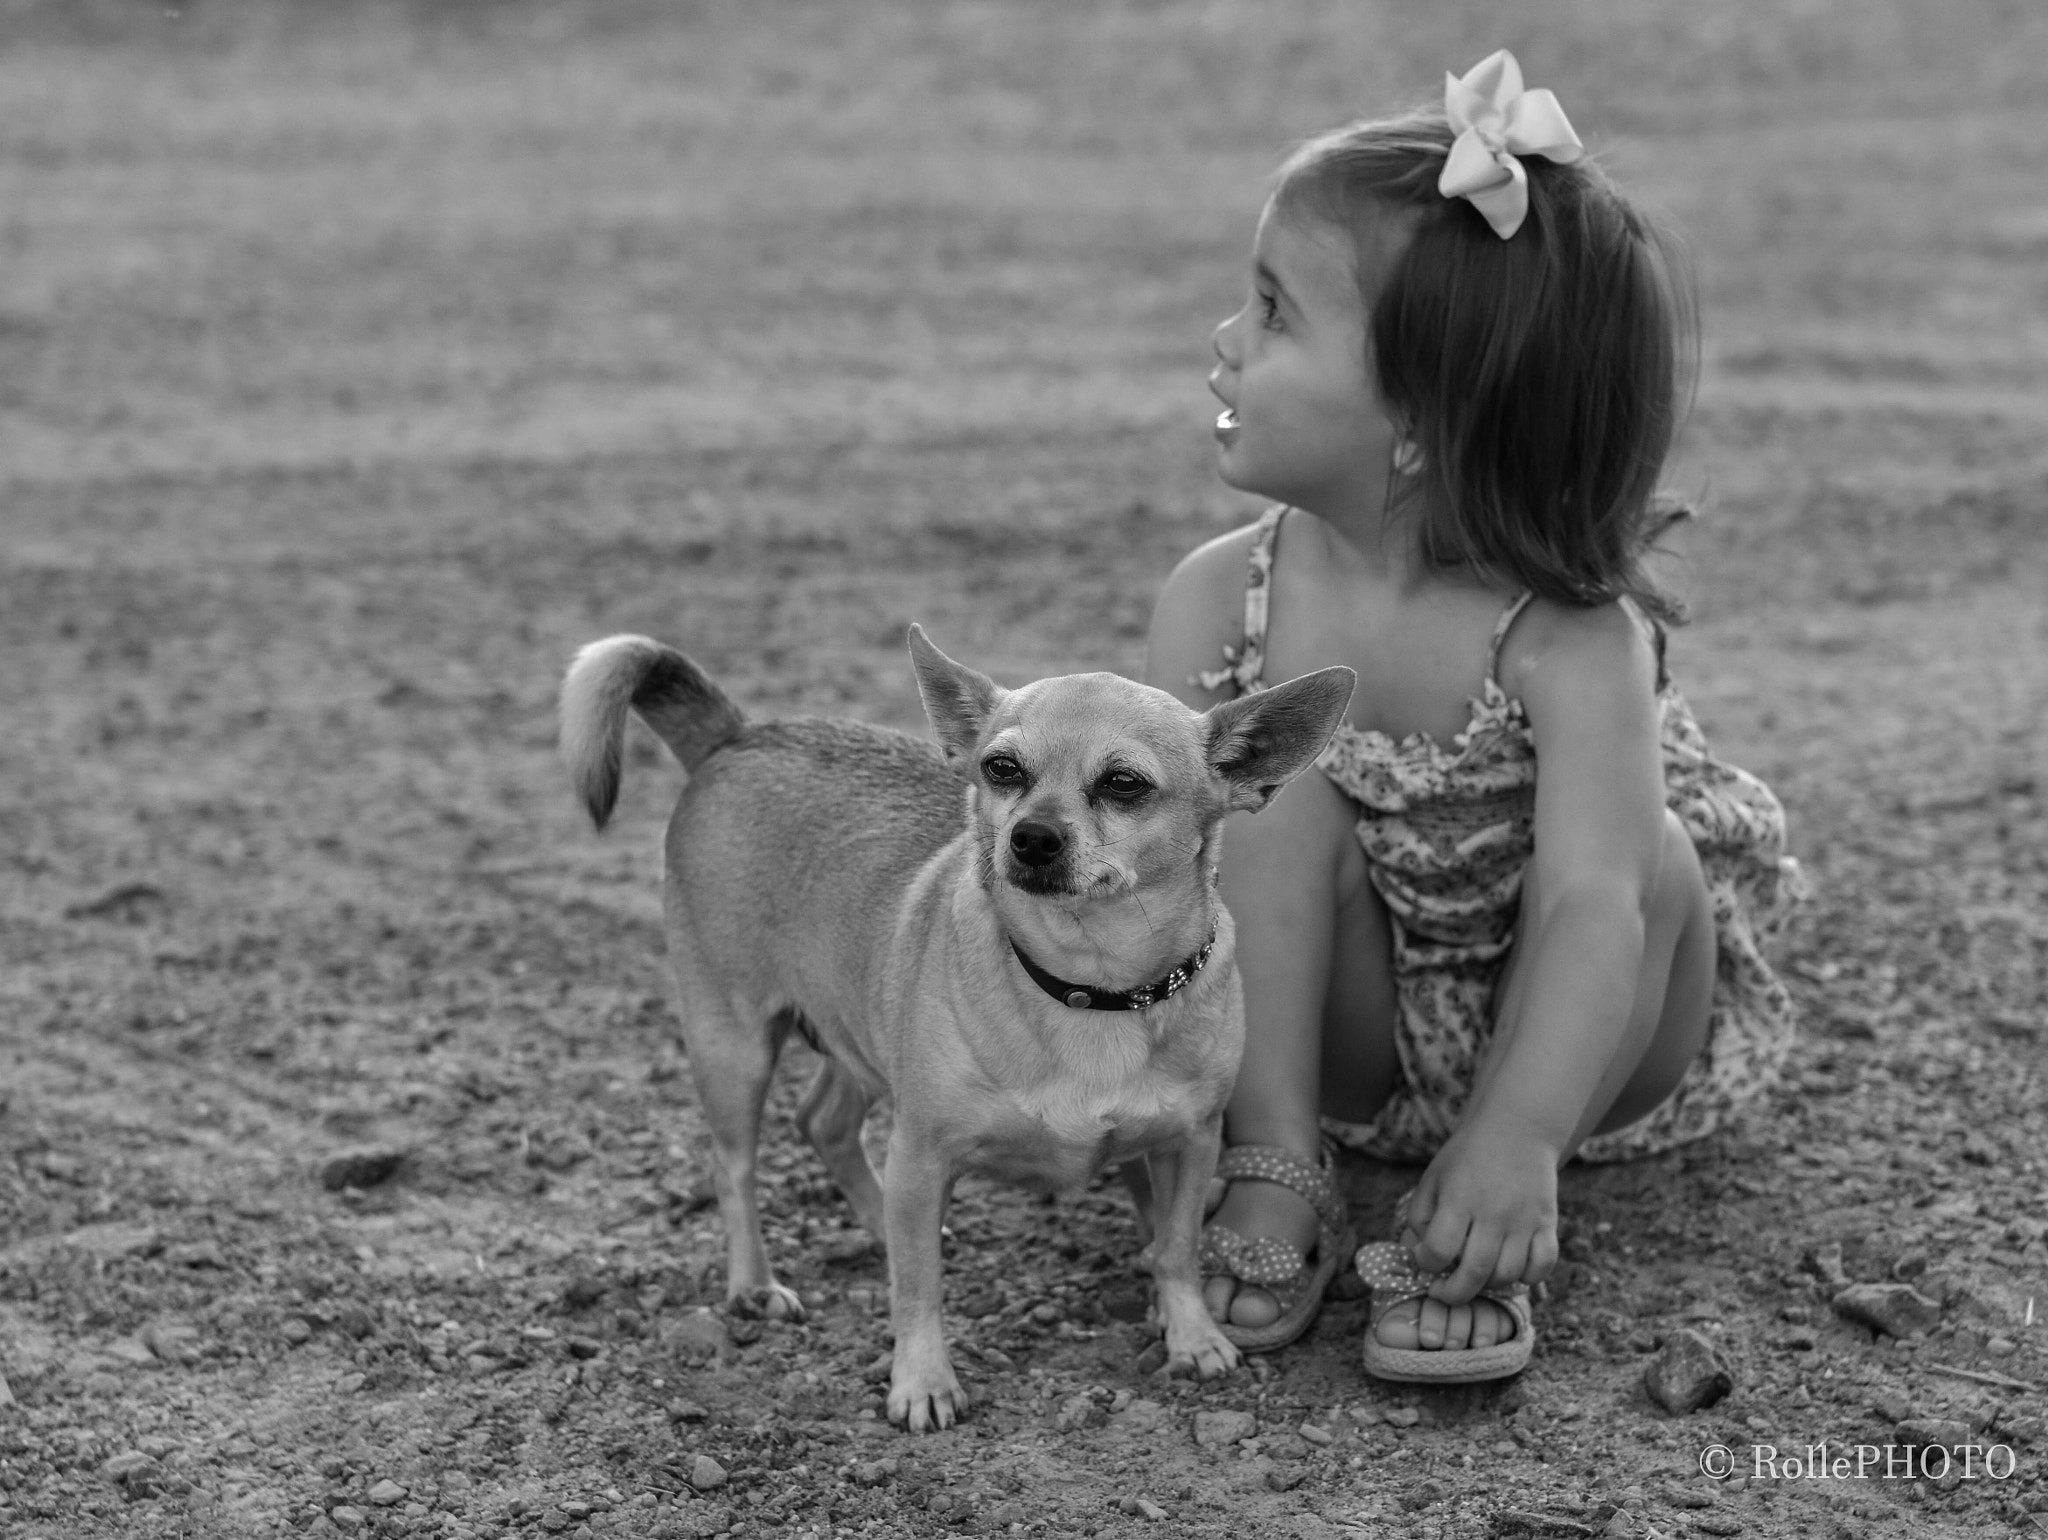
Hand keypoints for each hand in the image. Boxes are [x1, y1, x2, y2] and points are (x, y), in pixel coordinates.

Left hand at [1402, 1116, 1560, 1304]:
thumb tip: (1419, 1254)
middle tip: (1444, 1292)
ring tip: (1477, 1274)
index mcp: (1459, 1198)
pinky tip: (1512, 1268)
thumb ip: (1420, 1216)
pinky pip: (1543, 1266)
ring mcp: (1523, 1219)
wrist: (1515, 1130)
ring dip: (1489, 1285)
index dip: (1427, 1264)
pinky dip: (1528, 1277)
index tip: (1426, 1260)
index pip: (1439, 1250)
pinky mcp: (1547, 1222)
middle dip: (1454, 1294)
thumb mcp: (1433, 1178)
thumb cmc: (1467, 1158)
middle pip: (1474, 1272)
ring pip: (1508, 1275)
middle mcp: (1493, 1212)